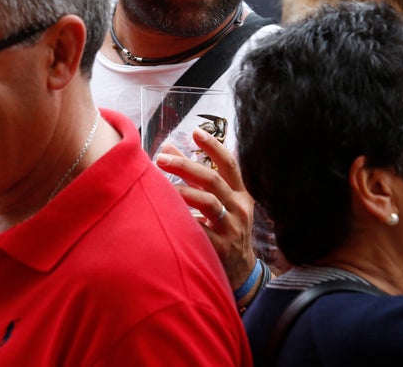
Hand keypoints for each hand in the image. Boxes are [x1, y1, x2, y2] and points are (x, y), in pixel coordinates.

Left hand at [156, 127, 256, 288]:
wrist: (241, 272)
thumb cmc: (224, 229)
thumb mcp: (217, 202)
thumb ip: (194, 177)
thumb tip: (168, 148)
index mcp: (240, 194)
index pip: (230, 164)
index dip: (214, 146)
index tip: (195, 131)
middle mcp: (239, 208)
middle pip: (213, 180)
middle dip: (186, 166)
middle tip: (161, 159)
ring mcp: (232, 229)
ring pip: (209, 204)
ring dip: (183, 192)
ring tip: (160, 186)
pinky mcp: (221, 248)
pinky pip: (201, 231)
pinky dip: (184, 221)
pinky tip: (167, 216)